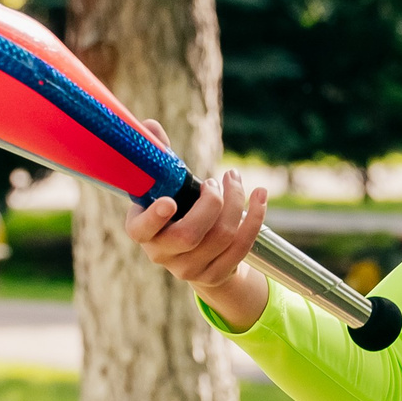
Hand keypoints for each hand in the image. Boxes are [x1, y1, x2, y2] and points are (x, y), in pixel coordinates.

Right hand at [123, 118, 270, 329]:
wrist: (193, 253)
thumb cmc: (175, 210)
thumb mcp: (164, 187)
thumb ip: (158, 158)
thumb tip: (150, 125)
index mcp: (143, 231)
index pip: (141, 230)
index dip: (155, 217)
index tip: (170, 201)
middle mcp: (162, 254)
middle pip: (190, 234)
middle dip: (212, 203)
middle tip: (215, 182)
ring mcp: (189, 269)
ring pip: (220, 237)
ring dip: (236, 203)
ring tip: (234, 180)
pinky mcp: (216, 275)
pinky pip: (242, 246)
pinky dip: (256, 217)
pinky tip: (260, 195)